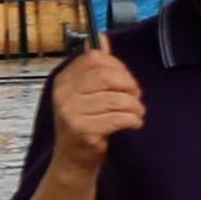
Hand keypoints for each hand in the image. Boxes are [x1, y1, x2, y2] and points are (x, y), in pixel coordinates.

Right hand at [45, 44, 145, 169]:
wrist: (73, 161)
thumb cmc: (85, 124)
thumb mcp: (85, 93)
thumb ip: (95, 67)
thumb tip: (100, 37)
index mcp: (64, 80)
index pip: (94, 59)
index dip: (118, 67)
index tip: (127, 81)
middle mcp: (63, 93)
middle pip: (106, 76)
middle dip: (129, 86)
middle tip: (136, 98)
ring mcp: (70, 112)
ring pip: (116, 98)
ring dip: (134, 106)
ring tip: (137, 113)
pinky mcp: (82, 130)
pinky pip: (117, 117)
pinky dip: (132, 120)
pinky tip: (133, 124)